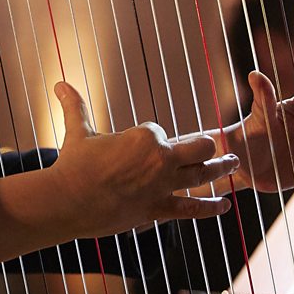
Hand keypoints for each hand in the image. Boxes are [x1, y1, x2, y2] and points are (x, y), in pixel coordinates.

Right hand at [0, 82, 237, 263]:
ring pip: (204, 175)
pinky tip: (226, 206)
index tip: (133, 149)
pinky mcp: (158, 209)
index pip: (160, 132)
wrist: (67, 200)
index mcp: (145, 137)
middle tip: (218, 146)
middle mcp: (161, 160)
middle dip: (208, 146)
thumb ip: (74, 106)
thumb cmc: (72, 164)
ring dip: (222, 169)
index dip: (149, 139)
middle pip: (201, 147)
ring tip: (234, 165)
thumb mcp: (77, 132)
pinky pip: (191, 208)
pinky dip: (210, 208)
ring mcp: (163, 186)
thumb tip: (59, 83)